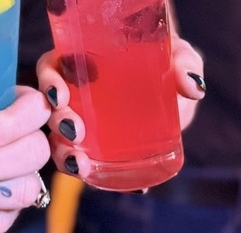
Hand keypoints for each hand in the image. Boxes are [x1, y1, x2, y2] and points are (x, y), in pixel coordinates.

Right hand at [36, 36, 205, 185]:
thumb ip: (185, 63)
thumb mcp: (178, 54)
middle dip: (56, 122)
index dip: (48, 80)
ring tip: (80, 165)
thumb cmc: (167, 60)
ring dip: (63, 155)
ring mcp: (85, 124)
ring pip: (59, 141)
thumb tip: (192, 85)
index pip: (51, 66)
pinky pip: (90, 165)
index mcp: (82, 60)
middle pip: (51, 108)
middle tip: (75, 131)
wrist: (174, 88)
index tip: (60, 94)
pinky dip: (103, 177)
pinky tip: (128, 185)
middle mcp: (76, 93)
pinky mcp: (100, 150)